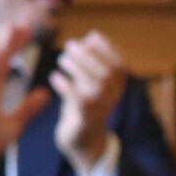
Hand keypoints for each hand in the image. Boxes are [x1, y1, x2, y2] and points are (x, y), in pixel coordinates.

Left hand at [51, 30, 127, 171]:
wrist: (82, 138)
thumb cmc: (83, 102)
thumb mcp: (90, 79)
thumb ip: (91, 61)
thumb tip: (89, 38)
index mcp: (117, 86)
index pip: (120, 63)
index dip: (107, 47)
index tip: (91, 36)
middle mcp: (113, 97)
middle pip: (107, 72)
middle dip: (88, 54)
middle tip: (69, 45)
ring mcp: (101, 109)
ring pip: (95, 84)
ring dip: (76, 66)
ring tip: (62, 60)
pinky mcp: (85, 119)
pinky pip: (78, 100)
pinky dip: (65, 85)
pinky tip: (54, 78)